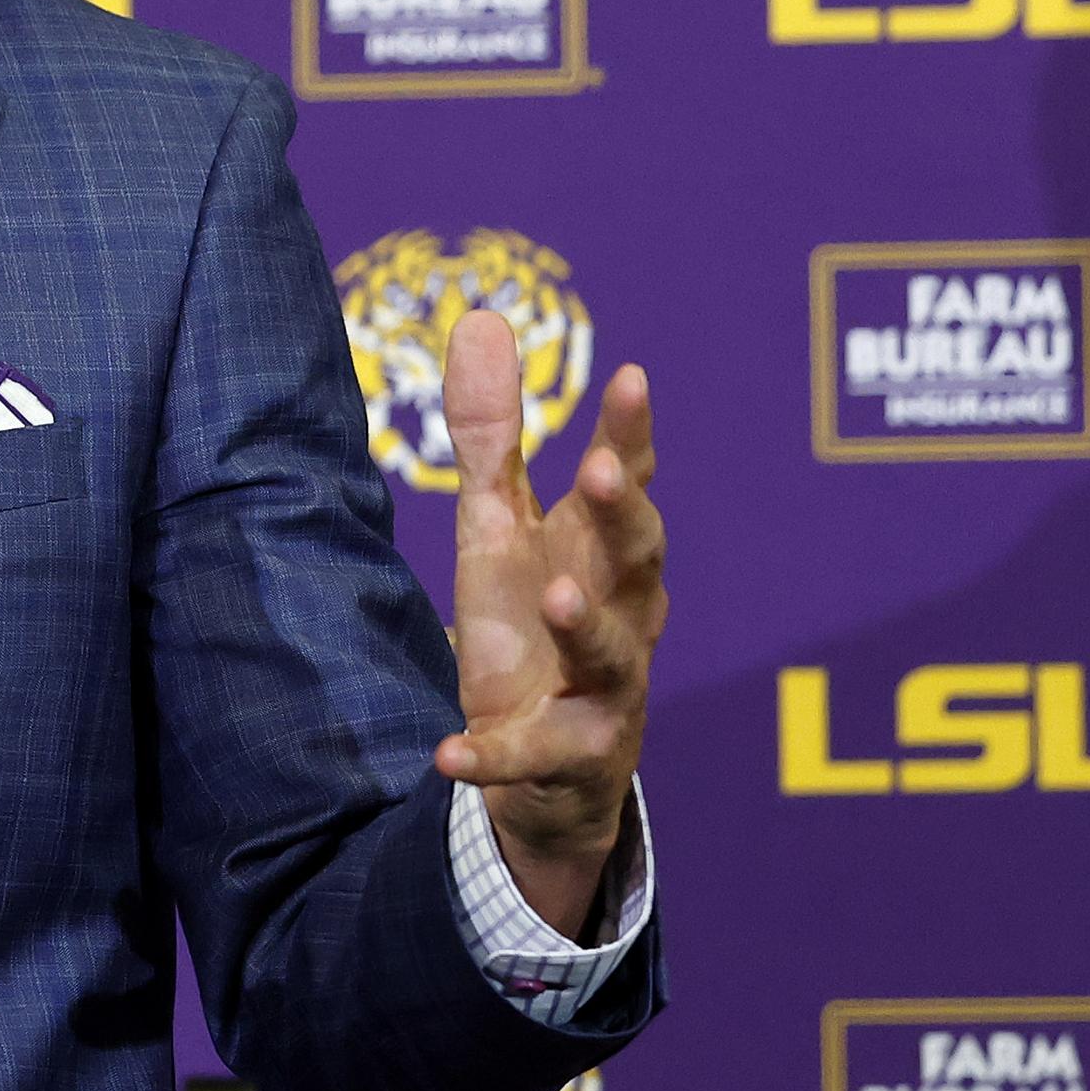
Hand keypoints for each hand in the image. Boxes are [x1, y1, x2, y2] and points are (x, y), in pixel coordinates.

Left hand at [425, 308, 665, 934]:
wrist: (542, 773)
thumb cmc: (530, 630)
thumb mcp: (499, 528)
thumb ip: (492, 435)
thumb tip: (485, 317)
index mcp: (602, 554)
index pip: (629, 484)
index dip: (633, 434)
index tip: (633, 378)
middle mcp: (622, 616)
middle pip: (640, 561)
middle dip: (627, 518)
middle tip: (607, 473)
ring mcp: (603, 692)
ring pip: (612, 657)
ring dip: (586, 625)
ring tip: (555, 595)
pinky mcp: (567, 759)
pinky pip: (531, 757)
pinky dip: (493, 754)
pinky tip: (449, 751)